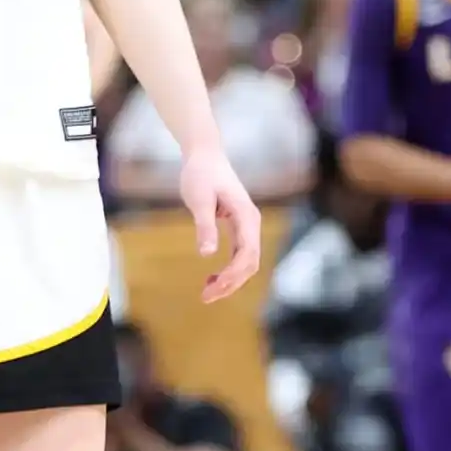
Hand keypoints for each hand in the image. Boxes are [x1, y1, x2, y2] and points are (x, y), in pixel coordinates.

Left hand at [179, 145, 262, 301]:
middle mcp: (252, 223)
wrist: (205, 154)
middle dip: (231, 283)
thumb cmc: (201, 173)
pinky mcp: (239, 227)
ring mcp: (247, 226)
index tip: (212, 288)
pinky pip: (240, 255)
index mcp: (247, 216)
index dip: (232, 275)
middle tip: (204, 297)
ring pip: (247, 262)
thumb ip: (205, 226)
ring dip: (231, 280)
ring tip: (206, 293)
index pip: (247, 254)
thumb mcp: (199, 199)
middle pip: (250, 263)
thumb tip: (207, 254)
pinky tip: (211, 278)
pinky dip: (229, 270)